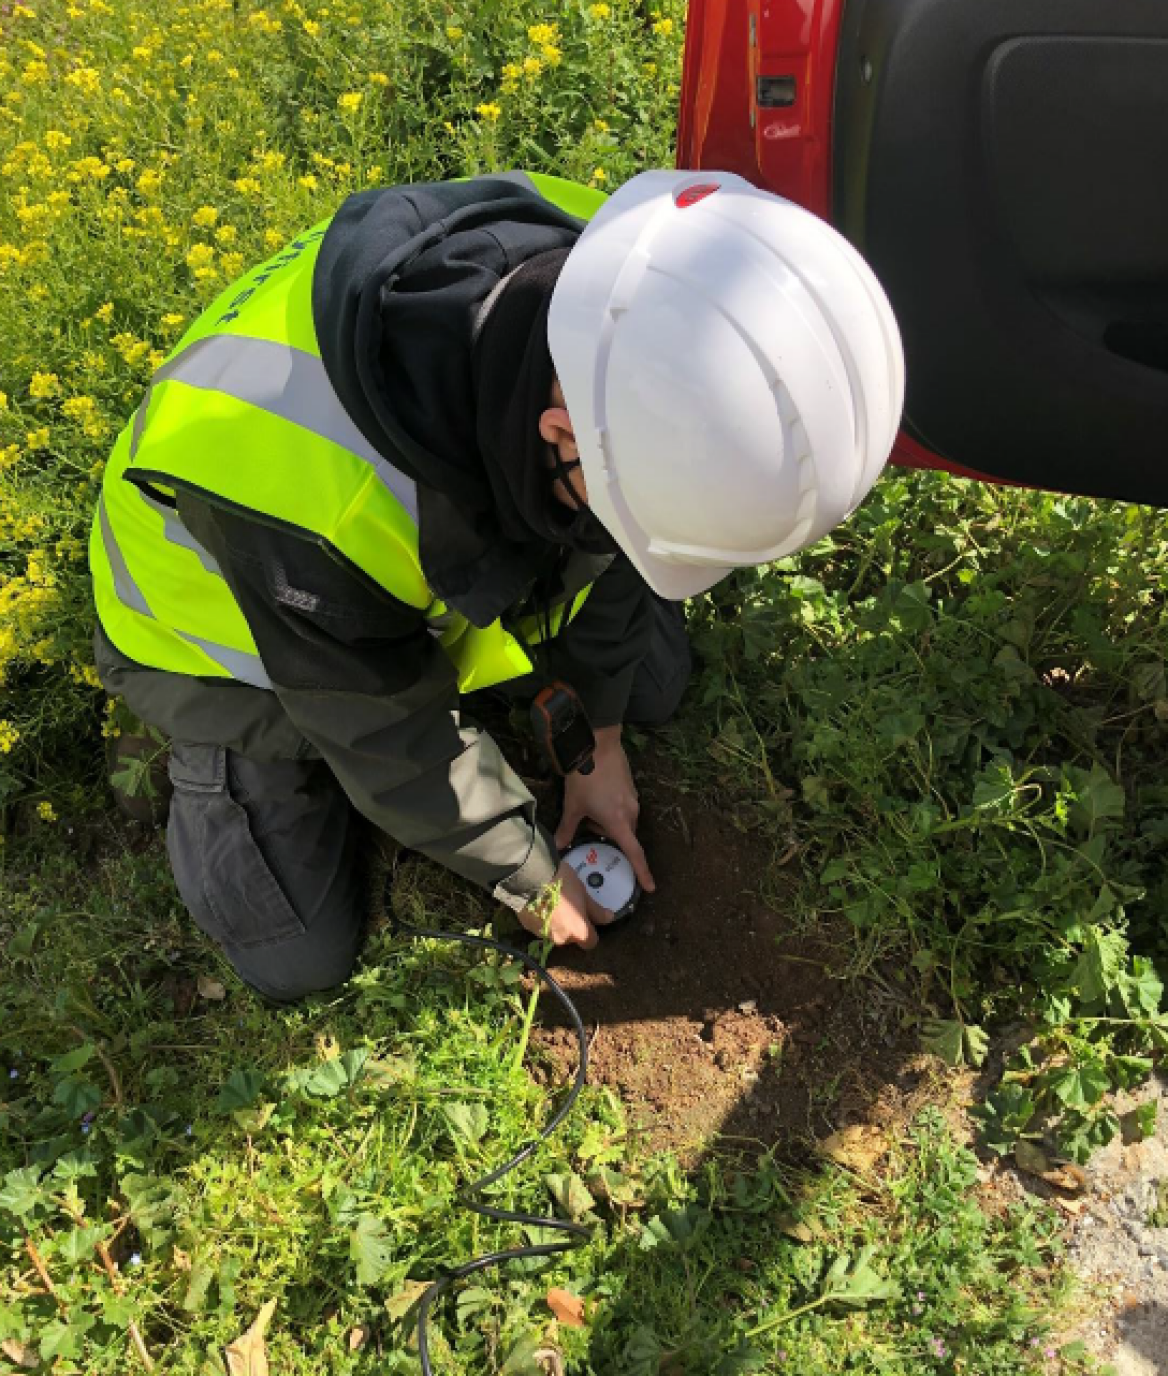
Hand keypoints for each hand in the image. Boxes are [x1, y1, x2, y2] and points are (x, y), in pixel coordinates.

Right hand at [518, 860, 613, 949]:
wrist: (531, 877)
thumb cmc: (563, 883)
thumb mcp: (583, 893)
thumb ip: (596, 910)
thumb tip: (609, 918)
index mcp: (578, 931)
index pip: (590, 942)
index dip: (591, 932)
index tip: (587, 919)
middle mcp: (561, 938)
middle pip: (571, 937)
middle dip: (571, 926)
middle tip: (569, 907)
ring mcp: (543, 935)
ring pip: (555, 933)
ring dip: (556, 923)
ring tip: (553, 904)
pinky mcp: (528, 928)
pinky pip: (540, 927)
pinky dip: (542, 919)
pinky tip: (540, 904)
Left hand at [554, 725, 655, 892]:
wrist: (597, 744)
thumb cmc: (584, 778)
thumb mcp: (573, 806)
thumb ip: (567, 829)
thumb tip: (558, 847)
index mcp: (619, 822)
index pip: (634, 853)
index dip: (642, 872)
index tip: (650, 887)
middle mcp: (631, 812)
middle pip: (623, 835)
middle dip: (606, 835)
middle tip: (586, 825)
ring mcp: (633, 798)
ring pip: (622, 820)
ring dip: (607, 820)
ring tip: (587, 806)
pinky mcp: (630, 787)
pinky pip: (623, 806)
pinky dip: (610, 808)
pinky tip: (595, 794)